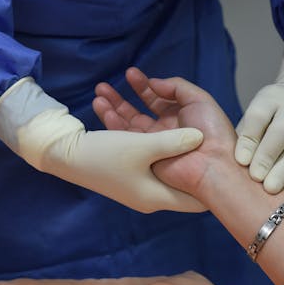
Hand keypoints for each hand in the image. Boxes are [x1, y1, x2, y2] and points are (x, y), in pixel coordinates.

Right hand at [0, 77, 205, 212]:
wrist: (61, 159)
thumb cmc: (107, 157)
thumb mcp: (145, 146)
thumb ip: (176, 139)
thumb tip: (199, 138)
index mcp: (160, 193)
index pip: (195, 196)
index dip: (209, 182)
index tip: (221, 159)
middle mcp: (151, 188)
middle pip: (170, 156)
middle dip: (165, 123)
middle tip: (173, 108)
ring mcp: (136, 176)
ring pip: (144, 140)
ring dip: (133, 113)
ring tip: (114, 88)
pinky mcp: (121, 164)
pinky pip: (130, 141)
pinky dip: (123, 121)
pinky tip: (108, 101)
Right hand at [93, 67, 235, 197]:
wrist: (212, 167)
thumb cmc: (212, 134)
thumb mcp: (198, 100)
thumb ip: (176, 86)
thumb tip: (154, 83)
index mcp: (179, 121)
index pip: (156, 101)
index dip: (143, 87)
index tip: (131, 74)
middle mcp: (165, 136)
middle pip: (139, 114)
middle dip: (123, 98)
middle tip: (107, 84)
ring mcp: (153, 149)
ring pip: (128, 127)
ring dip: (114, 108)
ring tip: (100, 92)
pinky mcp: (144, 161)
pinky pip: (126, 141)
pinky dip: (113, 124)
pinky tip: (103, 107)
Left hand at [235, 20, 283, 193]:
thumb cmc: (271, 114)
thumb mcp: (256, 114)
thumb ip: (243, 135)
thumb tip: (221, 164)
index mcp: (269, 98)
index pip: (258, 117)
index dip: (249, 140)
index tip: (240, 161)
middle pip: (282, 131)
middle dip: (267, 156)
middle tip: (256, 178)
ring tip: (270, 188)